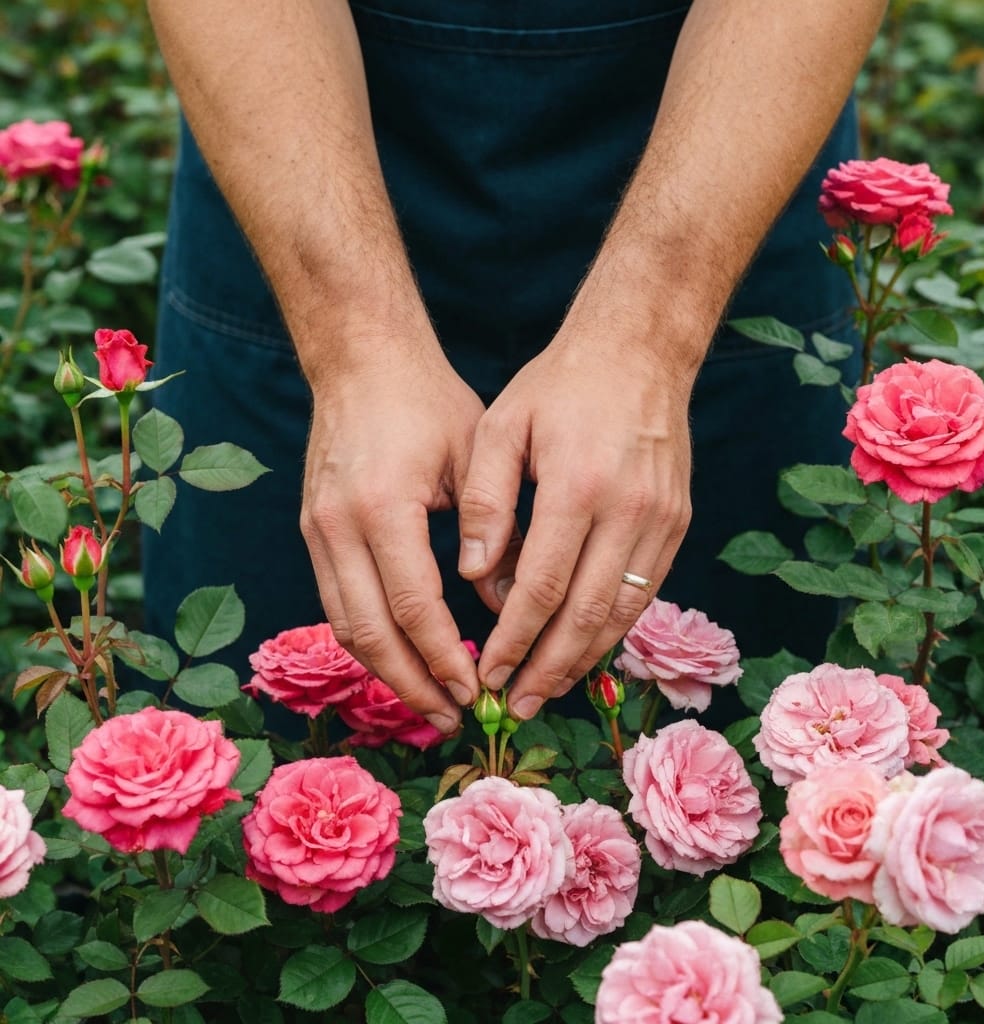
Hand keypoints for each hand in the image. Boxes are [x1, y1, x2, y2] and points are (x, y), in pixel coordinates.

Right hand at [300, 346, 489, 732]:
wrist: (360, 360)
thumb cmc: (426, 401)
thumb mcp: (472, 458)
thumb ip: (492, 531)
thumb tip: (508, 603)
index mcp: (381, 506)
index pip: (412, 606)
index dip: (443, 657)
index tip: (476, 690)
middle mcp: (337, 527)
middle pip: (368, 633)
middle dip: (411, 684)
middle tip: (452, 717)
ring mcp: (316, 531)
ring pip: (343, 627)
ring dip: (385, 672)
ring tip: (428, 701)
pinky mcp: (312, 532)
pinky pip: (337, 604)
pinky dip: (368, 641)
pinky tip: (401, 658)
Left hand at [458, 314, 695, 719]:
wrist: (640, 350)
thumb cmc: (560, 385)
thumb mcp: (502, 426)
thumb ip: (485, 502)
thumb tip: (474, 577)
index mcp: (579, 488)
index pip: (543, 587)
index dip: (514, 639)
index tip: (488, 673)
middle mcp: (629, 513)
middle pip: (588, 615)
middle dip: (548, 668)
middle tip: (517, 706)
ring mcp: (662, 521)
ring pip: (624, 614)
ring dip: (584, 660)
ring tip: (548, 691)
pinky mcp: (678, 523)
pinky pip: (646, 592)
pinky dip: (614, 629)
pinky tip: (584, 648)